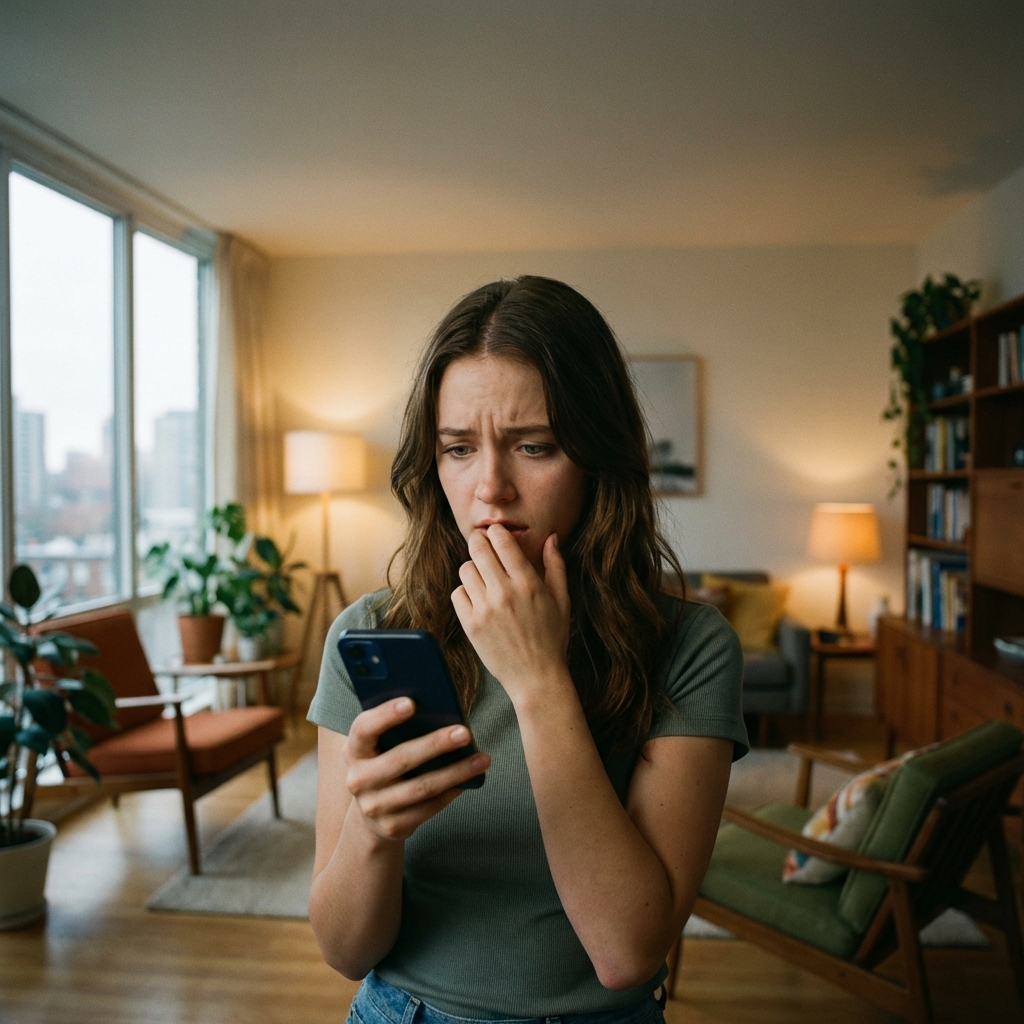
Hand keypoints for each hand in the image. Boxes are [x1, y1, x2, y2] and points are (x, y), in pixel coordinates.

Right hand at [342, 697, 488, 841]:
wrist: (373, 814)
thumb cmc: (385, 762)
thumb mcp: (381, 745)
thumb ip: (398, 729)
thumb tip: (441, 709)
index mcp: (353, 750)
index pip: (363, 728)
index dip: (385, 715)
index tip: (412, 703)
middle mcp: (358, 780)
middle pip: (400, 759)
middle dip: (435, 744)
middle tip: (465, 732)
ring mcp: (374, 806)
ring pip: (421, 787)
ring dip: (455, 772)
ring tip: (482, 759)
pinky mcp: (393, 826)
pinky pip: (429, 808)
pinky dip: (452, 791)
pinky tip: (471, 779)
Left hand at [451, 524, 572, 707]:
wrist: (536, 677)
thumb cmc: (552, 637)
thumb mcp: (562, 600)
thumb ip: (556, 566)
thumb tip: (552, 537)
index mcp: (528, 582)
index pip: (502, 540)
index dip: (496, 532)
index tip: (496, 535)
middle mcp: (505, 592)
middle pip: (478, 548)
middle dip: (479, 542)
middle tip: (482, 546)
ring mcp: (485, 609)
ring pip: (465, 569)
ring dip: (474, 570)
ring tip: (484, 580)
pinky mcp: (471, 625)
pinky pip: (457, 593)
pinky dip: (465, 593)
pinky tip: (478, 600)